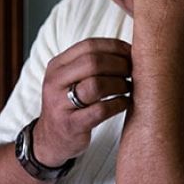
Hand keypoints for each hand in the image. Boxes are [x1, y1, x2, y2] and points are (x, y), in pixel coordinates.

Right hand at [33, 38, 130, 166]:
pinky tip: (124, 103)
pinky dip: (118, 104)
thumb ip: (89, 63)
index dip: (114, 47)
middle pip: (92, 63)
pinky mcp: (71, 125)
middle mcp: (55, 81)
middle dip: (119, 65)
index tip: (131, 52)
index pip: (88, 45)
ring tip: (128, 87)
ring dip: (120, 84)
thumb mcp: (69, 78)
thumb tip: (127, 49)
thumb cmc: (68, 104)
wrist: (50, 138)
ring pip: (96, 85)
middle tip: (132, 72)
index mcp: (56, 65)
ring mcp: (61, 104)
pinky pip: (101, 110)